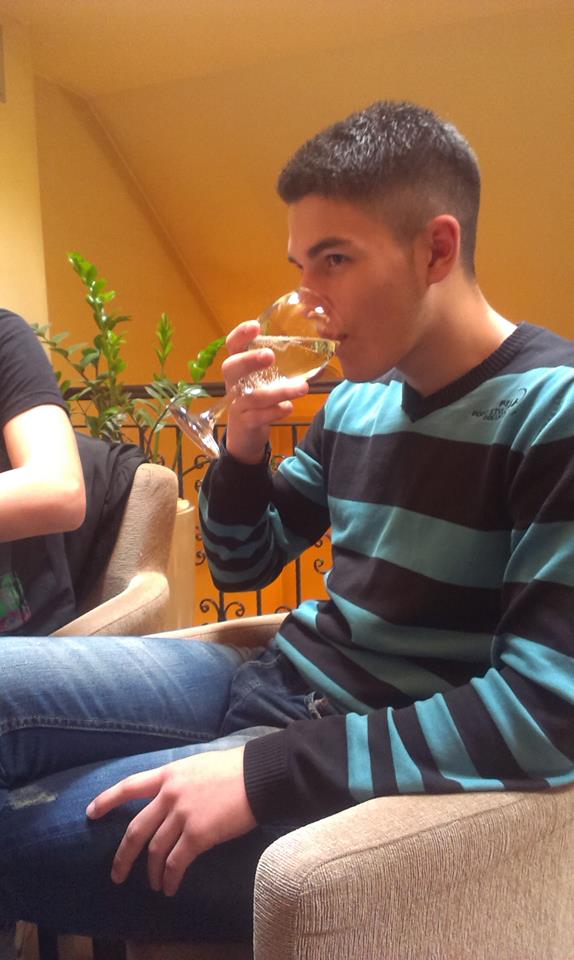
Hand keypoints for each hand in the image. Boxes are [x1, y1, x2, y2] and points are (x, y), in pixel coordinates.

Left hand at [86, 746, 256, 895]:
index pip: (129, 786)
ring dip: (151, 872)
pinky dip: (170, 878)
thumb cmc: (234, 769)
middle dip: (123, 855)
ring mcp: (182, 815)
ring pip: (155, 850)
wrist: (258, 777)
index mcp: (169, 774)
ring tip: (153, 885)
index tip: (92, 813)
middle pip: (136, 829)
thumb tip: (169, 797)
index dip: (107, 800)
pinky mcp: (198, 834)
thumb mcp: (197, 765)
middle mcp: (170, 794)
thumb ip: (179, 780)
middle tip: (116, 873)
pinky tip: (170, 887)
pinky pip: (176, 862)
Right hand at [223, 321, 307, 463]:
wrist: (246, 435)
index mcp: (239, 369)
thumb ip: (281, 367)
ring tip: (302, 387)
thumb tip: (318, 350)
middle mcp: (233, 385)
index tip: (255, 326)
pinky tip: (288, 408)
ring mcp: (237, 405)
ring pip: (253, 397)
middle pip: (230, 368)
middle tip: (269, 356)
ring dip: (278, 391)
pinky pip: (257, 417)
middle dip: (249, 360)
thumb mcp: (265, 381)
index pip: (233, 347)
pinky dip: (275, 412)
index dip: (240, 335)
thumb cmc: (259, 400)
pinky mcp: (245, 423)